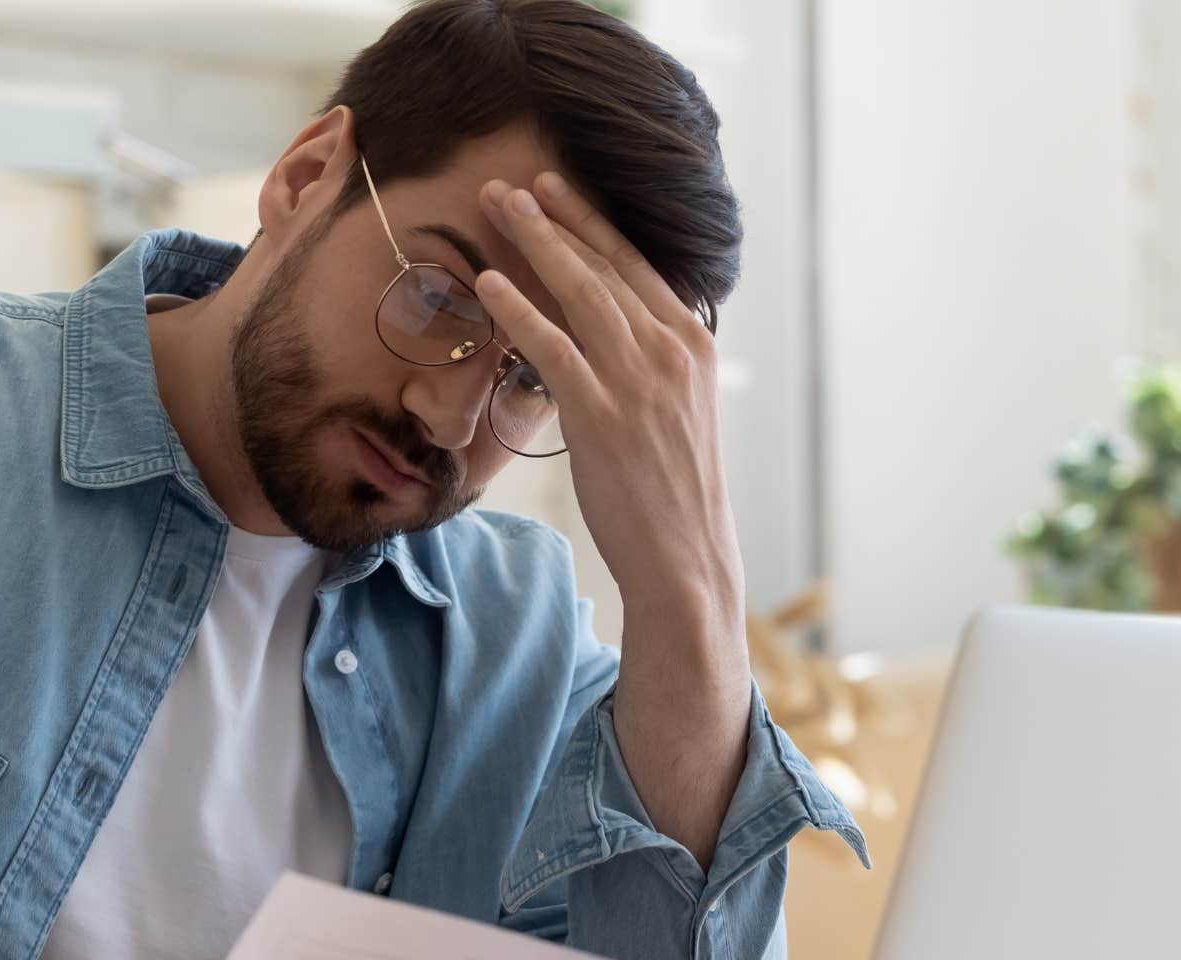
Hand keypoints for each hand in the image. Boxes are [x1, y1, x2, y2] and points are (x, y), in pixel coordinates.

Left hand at [474, 173, 745, 620]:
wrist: (684, 555)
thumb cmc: (672, 489)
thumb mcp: (676, 409)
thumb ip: (650, 363)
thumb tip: (614, 333)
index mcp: (690, 342)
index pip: (636, 264)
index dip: (591, 222)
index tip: (557, 188)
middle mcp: (669, 348)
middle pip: (604, 264)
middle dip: (555, 216)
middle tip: (512, 182)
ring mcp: (637, 378)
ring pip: (580, 290)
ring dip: (534, 241)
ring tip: (496, 206)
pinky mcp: (602, 414)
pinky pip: (553, 347)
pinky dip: (520, 310)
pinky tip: (489, 284)